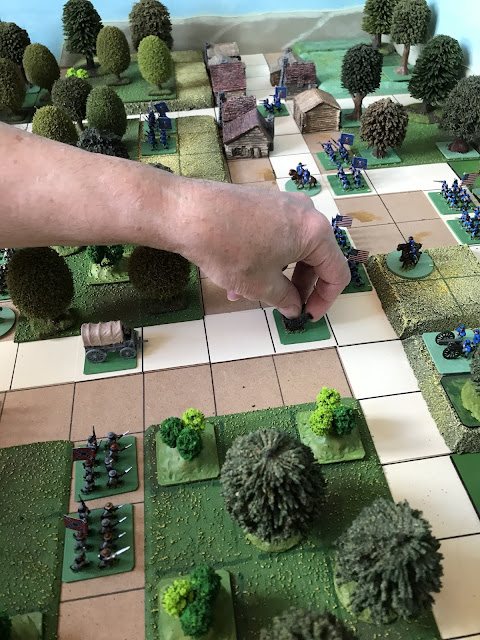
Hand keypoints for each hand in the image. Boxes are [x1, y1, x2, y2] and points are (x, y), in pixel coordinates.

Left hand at [177, 180, 349, 319]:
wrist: (188, 214)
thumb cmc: (229, 250)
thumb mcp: (261, 285)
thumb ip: (285, 299)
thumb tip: (294, 307)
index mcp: (315, 232)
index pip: (336, 272)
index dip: (325, 300)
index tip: (308, 315)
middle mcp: (304, 212)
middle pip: (315, 258)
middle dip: (299, 287)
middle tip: (284, 306)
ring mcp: (283, 203)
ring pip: (291, 248)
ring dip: (277, 275)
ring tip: (249, 295)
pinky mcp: (263, 201)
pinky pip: (275, 235)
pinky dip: (266, 258)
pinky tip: (238, 277)